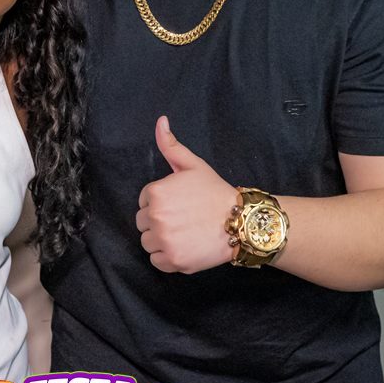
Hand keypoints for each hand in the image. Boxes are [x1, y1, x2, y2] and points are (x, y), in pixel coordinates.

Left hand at [136, 116, 237, 273]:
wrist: (240, 222)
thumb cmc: (215, 192)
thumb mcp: (193, 165)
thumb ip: (171, 145)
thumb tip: (160, 121)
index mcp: (156, 192)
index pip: (144, 201)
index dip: (161, 203)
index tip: (179, 205)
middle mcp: (156, 217)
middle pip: (143, 223)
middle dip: (159, 221)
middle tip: (183, 219)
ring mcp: (164, 241)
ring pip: (147, 243)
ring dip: (161, 241)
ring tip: (184, 233)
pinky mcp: (172, 261)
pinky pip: (156, 261)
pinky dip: (167, 258)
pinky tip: (184, 247)